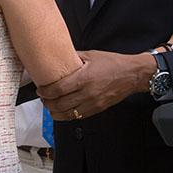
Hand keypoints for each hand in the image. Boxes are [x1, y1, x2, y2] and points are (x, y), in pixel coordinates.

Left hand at [37, 49, 153, 120]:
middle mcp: (87, 93)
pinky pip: (78, 117)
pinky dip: (67, 116)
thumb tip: (60, 57)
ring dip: (55, 112)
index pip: (57, 89)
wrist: (132, 74)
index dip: (45, 92)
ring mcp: (93, 103)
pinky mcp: (97, 109)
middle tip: (43, 98)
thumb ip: (74, 57)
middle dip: (47, 103)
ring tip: (50, 107)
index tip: (40, 90)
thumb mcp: (91, 55)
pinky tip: (63, 111)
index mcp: (84, 78)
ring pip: (67, 115)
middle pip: (59, 104)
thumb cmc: (114, 63)